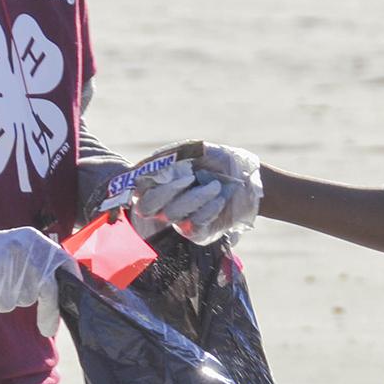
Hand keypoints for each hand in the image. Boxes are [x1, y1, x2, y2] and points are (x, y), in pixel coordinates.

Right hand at [0, 225, 76, 337]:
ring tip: (0, 284)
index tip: (71, 305)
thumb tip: (64, 297)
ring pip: (24, 298)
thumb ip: (44, 266)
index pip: (65, 262)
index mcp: (35, 240)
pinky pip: (5, 303)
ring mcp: (6, 262)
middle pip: (48, 288)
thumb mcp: (23, 250)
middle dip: (49, 312)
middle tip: (47, 329)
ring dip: (15, 300)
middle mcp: (25, 249)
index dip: (72, 285)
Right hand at [133, 144, 262, 245]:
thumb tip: (143, 167)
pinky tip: (219, 199)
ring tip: (216, 186)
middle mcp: (164, 203)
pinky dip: (207, 210)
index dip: (141, 183)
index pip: (136, 189)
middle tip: (189, 177)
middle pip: (145, 207)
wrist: (246, 177)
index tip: (159, 172)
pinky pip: (192, 226)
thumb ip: (168, 156)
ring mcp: (179, 220)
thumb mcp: (193, 149)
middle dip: (166, 191)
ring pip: (172, 214)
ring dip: (196, 197)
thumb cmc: (217, 160)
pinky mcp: (197, 233)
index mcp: (158, 183)